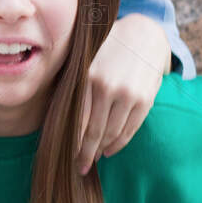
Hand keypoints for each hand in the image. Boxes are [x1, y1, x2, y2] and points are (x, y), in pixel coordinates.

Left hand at [76, 14, 169, 172]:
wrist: (145, 34)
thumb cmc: (108, 49)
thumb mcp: (87, 59)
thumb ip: (73, 84)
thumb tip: (57, 116)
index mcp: (86, 77)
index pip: (76, 120)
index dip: (71, 142)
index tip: (66, 156)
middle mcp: (106, 87)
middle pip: (93, 131)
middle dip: (85, 154)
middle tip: (79, 168)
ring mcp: (127, 95)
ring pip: (111, 133)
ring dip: (102, 150)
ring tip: (94, 159)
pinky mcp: (144, 100)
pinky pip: (129, 130)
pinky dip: (118, 143)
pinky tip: (110, 149)